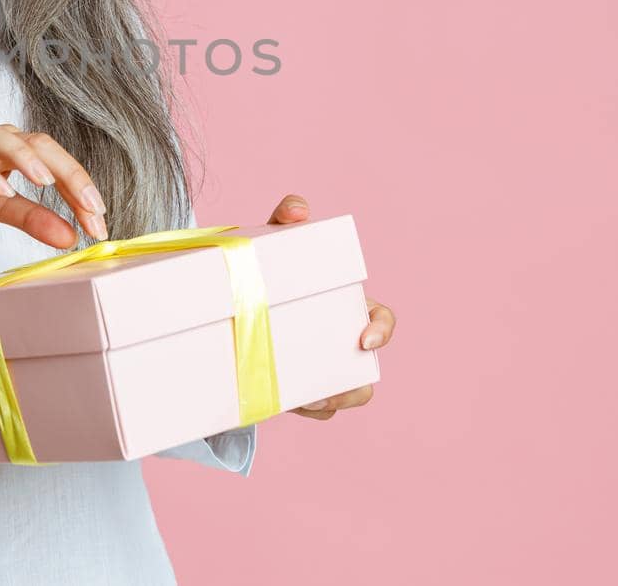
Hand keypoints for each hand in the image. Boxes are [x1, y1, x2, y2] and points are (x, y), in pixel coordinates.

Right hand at [0, 121, 107, 248]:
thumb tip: (71, 239)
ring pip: (2, 137)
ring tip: (48, 184)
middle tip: (91, 207)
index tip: (100, 223)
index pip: (57, 163)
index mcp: (16, 150)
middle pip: (40, 144)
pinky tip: (1, 190)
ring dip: (27, 158)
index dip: (81, 190)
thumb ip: (33, 218)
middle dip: (69, 175)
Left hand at [263, 193, 396, 421]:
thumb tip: (298, 209)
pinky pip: (317, 407)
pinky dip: (307, 409)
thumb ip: (287, 217)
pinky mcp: (304, 385)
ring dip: (331, 403)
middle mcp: (343, 339)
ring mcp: (326, 364)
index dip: (382, 332)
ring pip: (345, 394)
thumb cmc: (271, 267)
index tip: (364, 341)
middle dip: (352, 389)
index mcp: (348, 305)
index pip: (382, 320)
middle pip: (366, 372)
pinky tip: (288, 404)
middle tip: (323, 393)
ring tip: (305, 402)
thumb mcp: (276, 241)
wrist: (235, 297)